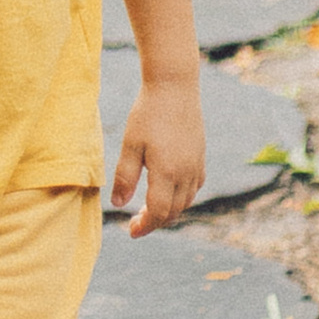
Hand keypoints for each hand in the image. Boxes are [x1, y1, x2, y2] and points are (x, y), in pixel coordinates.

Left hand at [108, 70, 204, 236]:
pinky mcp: (200, 157)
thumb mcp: (130, 144)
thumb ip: (125, 176)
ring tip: (149, 209)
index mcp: (167, 172)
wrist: (174, 87)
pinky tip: (168, 192)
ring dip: (169, 211)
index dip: (145, 226)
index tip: (131, 231)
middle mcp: (186, 172)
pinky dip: (182, 197)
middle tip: (135, 222)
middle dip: (155, 221)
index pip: (159, 212)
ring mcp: (196, 165)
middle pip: (174, 211)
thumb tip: (118, 205)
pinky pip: (194, 187)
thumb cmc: (148, 113)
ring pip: (186, 201)